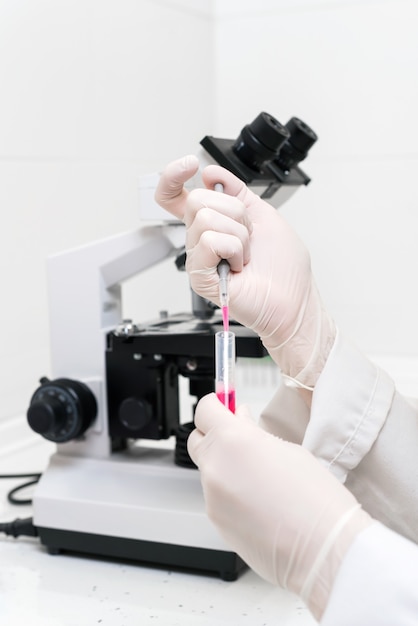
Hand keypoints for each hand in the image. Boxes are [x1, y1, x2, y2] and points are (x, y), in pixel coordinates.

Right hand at [155, 155, 335, 388]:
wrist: (295, 299)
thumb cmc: (284, 267)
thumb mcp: (264, 215)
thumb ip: (238, 191)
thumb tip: (211, 173)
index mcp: (213, 223)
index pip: (177, 196)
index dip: (173, 176)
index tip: (189, 165)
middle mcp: (201, 239)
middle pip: (197, 199)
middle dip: (234, 212)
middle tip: (248, 236)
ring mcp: (199, 258)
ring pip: (206, 218)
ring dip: (239, 234)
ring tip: (246, 255)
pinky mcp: (200, 276)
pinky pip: (210, 242)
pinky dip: (235, 249)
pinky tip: (240, 266)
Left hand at [188, 393, 371, 618]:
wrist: (324, 549)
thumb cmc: (315, 499)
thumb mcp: (287, 449)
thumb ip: (253, 432)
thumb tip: (238, 420)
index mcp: (233, 441)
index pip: (204, 409)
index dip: (215, 405)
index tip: (225, 406)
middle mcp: (215, 468)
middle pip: (196, 438)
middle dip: (213, 434)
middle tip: (239, 436)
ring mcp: (211, 498)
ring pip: (208, 470)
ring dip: (224, 466)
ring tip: (260, 478)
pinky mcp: (216, 522)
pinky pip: (216, 496)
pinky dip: (229, 493)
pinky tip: (259, 501)